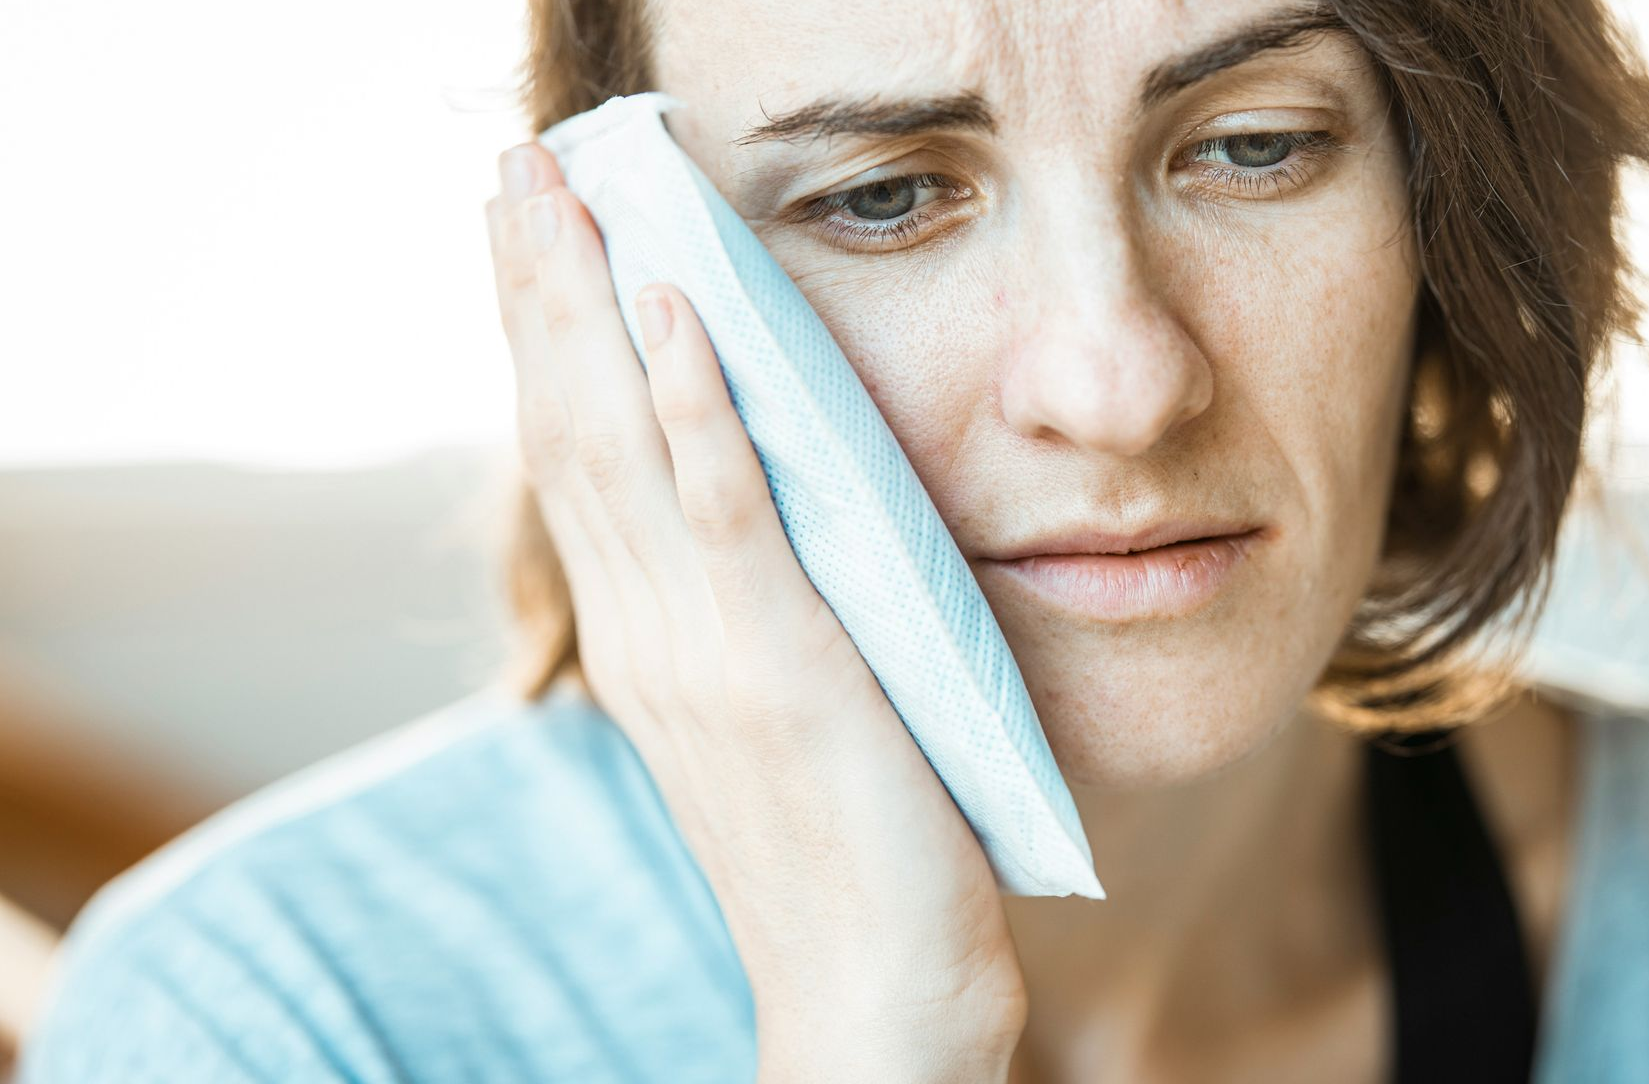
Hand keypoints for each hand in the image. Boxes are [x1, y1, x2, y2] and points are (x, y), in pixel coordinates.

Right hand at [483, 141, 1026, 1082]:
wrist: (872, 1001)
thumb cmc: (842, 858)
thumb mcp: (774, 716)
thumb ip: (746, 618)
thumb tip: (756, 523)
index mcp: (648, 645)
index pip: (575, 462)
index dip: (546, 340)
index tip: (529, 237)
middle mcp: (650, 637)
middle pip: (570, 429)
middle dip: (539, 290)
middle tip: (513, 168)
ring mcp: (705, 652)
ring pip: (621, 446)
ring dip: (587, 308)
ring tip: (560, 193)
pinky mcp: (784, 667)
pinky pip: (725, 512)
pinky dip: (691, 405)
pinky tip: (671, 311)